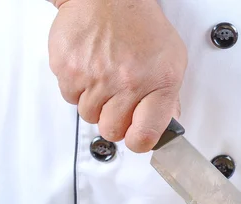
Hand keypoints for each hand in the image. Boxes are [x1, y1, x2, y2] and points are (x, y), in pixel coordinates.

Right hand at [48, 0, 186, 151]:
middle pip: (112, 131)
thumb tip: (168, 124)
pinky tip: (90, 68)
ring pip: (88, 115)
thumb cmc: (141, 25)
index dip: (138, 141)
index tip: (136, 137)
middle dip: (114, 121)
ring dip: (95, 103)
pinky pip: (70, 97)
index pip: (145, 135)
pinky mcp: (69, 69)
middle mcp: (127, 82)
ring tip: (104, 78)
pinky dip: (77, 88)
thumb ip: (170, 97)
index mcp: (158, 84)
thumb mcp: (172, 60)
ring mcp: (96, 77)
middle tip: (117, 101)